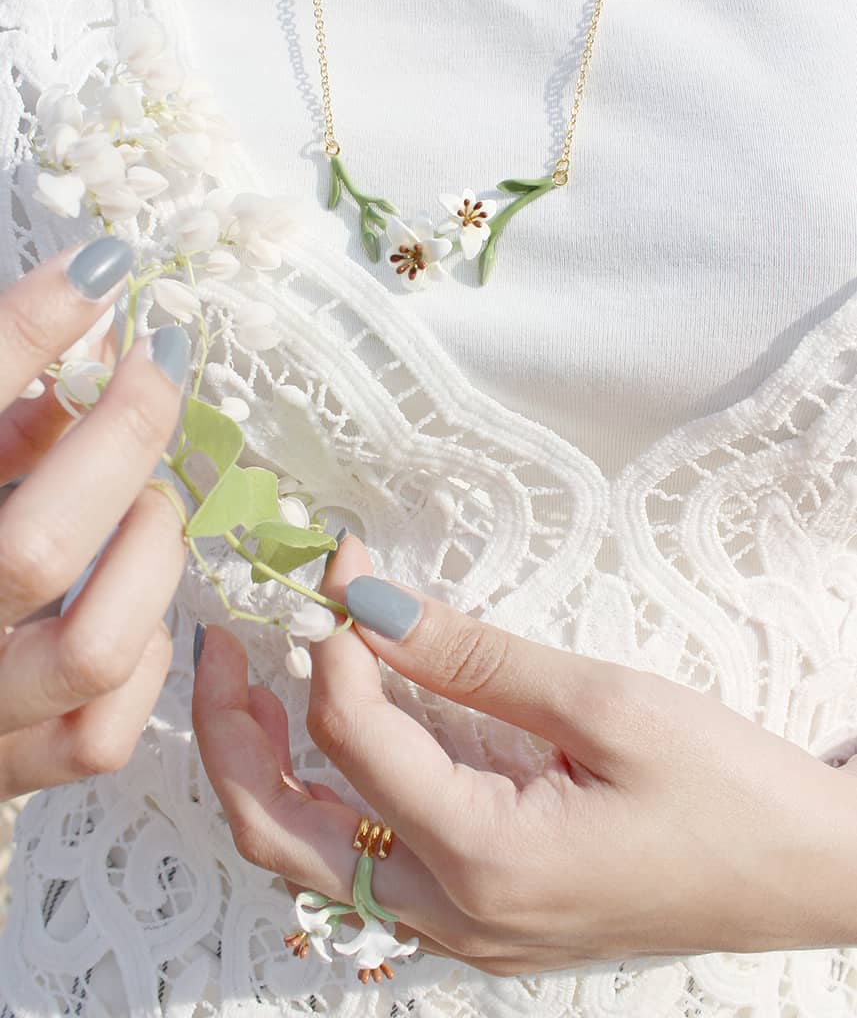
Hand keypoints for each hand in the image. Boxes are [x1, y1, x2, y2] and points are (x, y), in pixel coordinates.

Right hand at [0, 238, 188, 799]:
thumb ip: (0, 402)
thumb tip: (92, 324)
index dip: (29, 331)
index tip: (107, 270)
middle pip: (36, 549)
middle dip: (120, 448)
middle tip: (151, 380)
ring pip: (93, 649)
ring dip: (149, 559)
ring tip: (150, 505)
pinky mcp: (7, 770)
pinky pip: (102, 731)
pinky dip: (147, 659)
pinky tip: (138, 607)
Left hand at [193, 531, 856, 975]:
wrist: (806, 874)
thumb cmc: (726, 792)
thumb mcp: (603, 703)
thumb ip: (469, 655)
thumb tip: (365, 602)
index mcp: (484, 859)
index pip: (351, 737)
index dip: (332, 639)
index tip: (339, 568)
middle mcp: (454, 912)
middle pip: (280, 832)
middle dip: (231, 734)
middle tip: (223, 646)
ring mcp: (463, 927)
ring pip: (310, 860)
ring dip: (266, 771)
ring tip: (255, 685)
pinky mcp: (481, 915)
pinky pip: (364, 865)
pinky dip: (325, 798)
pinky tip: (335, 737)